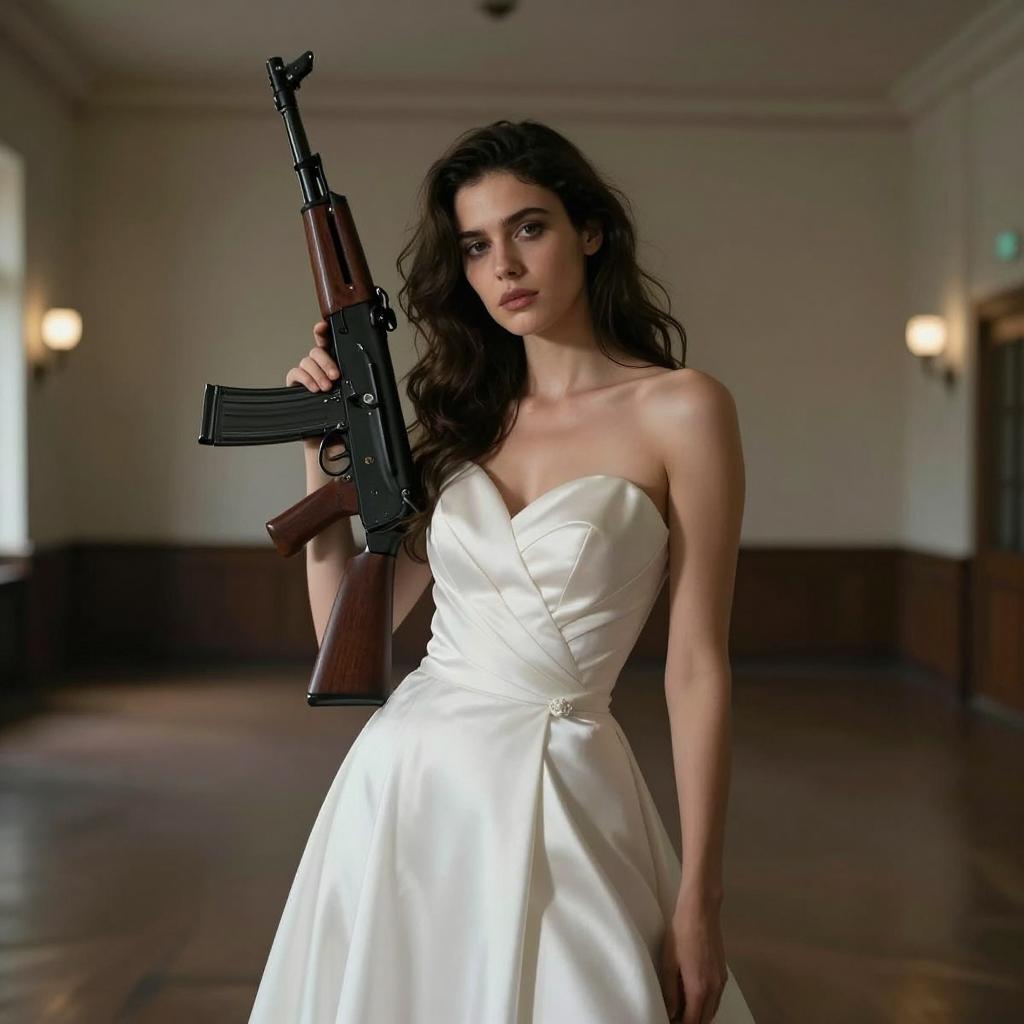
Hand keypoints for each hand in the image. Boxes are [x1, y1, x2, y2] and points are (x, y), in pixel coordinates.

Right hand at [286, 321, 345, 455]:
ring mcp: (307, 377)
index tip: (323, 326)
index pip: (329, 344)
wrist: (330, 443)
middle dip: (326, 361)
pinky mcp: (295, 387)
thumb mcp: (354, 400)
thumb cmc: (343, 423)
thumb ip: (354, 385)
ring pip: (307, 361)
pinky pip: (295, 374)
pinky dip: (305, 379)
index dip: (324, 332)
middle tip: (335, 376)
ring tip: (326, 388)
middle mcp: (320, 369)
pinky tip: (314, 389)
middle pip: (317, 351)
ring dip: (317, 372)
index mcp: (336, 367)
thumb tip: (365, 376)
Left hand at [659, 898, 727, 1023]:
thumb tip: (670, 1012)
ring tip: (682, 1007)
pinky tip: (694, 994)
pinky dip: (707, 1003)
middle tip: (674, 1015)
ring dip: (700, 1014)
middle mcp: (714, 989)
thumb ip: (670, 992)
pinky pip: (717, 998)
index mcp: (699, 989)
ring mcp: (722, 981)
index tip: (670, 1021)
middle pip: (705, 1019)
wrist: (701, 911)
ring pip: (713, 1009)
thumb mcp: (669, 963)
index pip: (692, 1021)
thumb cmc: (681, 933)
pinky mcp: (724, 973)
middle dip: (691, 1021)